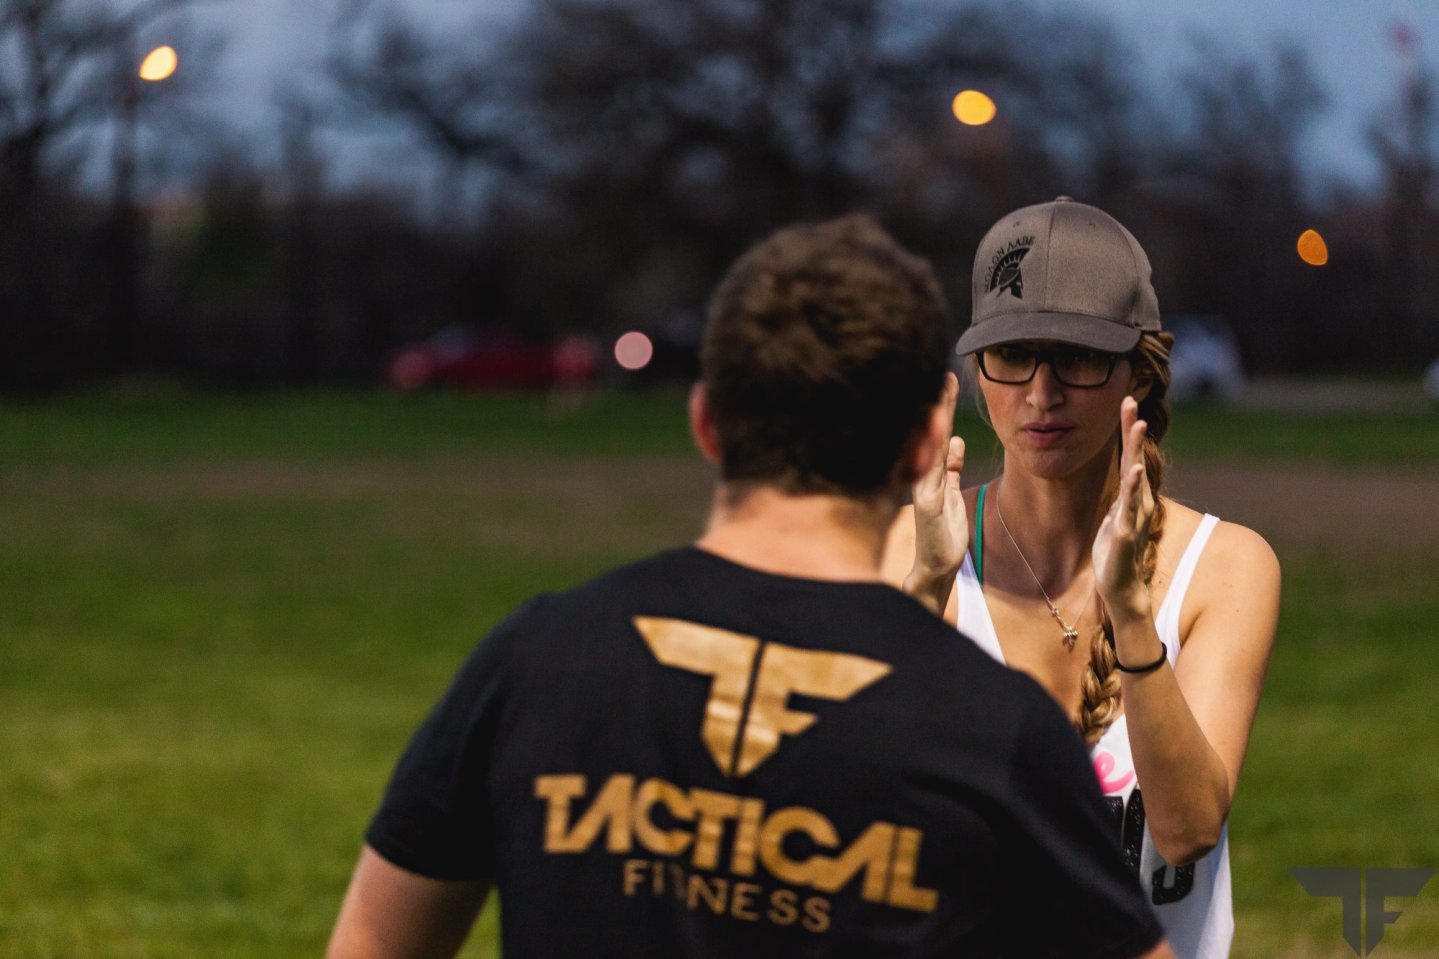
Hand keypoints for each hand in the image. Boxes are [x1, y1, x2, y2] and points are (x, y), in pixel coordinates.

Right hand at [908, 372, 967, 589]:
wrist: (935, 567)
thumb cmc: (942, 533)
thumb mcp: (951, 495)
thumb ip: (953, 469)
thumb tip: (958, 441)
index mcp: (928, 472)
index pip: (936, 433)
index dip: (941, 407)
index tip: (946, 380)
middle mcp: (922, 476)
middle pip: (930, 435)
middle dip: (937, 404)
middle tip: (945, 375)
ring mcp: (923, 489)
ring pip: (930, 448)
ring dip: (936, 421)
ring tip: (942, 394)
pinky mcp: (928, 503)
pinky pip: (933, 472)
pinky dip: (937, 451)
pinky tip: (942, 432)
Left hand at [1092, 395, 1154, 622]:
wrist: (1121, 587)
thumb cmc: (1116, 552)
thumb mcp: (1114, 516)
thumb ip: (1120, 496)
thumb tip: (1122, 476)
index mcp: (1132, 497)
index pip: (1129, 456)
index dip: (1127, 431)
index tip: (1126, 402)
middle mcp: (1138, 501)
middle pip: (1134, 458)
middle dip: (1132, 430)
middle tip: (1130, 401)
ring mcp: (1133, 516)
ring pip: (1135, 477)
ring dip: (1136, 450)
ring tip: (1137, 424)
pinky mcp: (1124, 532)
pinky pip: (1129, 506)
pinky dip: (1132, 487)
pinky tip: (1133, 469)